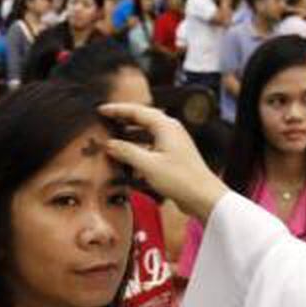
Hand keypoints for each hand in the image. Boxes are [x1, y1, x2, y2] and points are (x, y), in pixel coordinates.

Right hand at [99, 103, 229, 222]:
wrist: (203, 196)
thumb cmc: (181, 179)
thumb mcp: (148, 165)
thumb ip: (126, 152)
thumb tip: (109, 144)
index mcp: (165, 126)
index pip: (137, 111)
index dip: (117, 110)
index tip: (101, 110)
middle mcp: (170, 130)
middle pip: (142, 119)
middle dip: (123, 119)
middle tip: (105, 120)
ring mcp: (173, 142)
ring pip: (147, 132)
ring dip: (130, 134)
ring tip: (114, 137)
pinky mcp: (174, 155)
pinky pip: (152, 145)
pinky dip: (139, 147)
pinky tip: (129, 157)